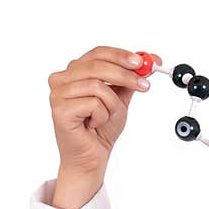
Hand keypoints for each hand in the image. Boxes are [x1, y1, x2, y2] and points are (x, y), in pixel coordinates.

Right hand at [48, 46, 161, 174]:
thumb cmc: (101, 128)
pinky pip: (93, 103)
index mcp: (74, 72)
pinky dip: (102, 116)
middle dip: (126, 75)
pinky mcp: (60, 109)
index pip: (98, 53)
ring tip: (106, 116)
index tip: (142, 62)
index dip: (121, 55)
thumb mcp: (120, 98)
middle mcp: (62, 79)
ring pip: (97, 85)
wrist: (92, 155)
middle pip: (98, 65)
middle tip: (144, 85)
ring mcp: (58, 93)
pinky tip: (94, 124)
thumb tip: (150, 61)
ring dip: (111, 104)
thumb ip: (130, 79)